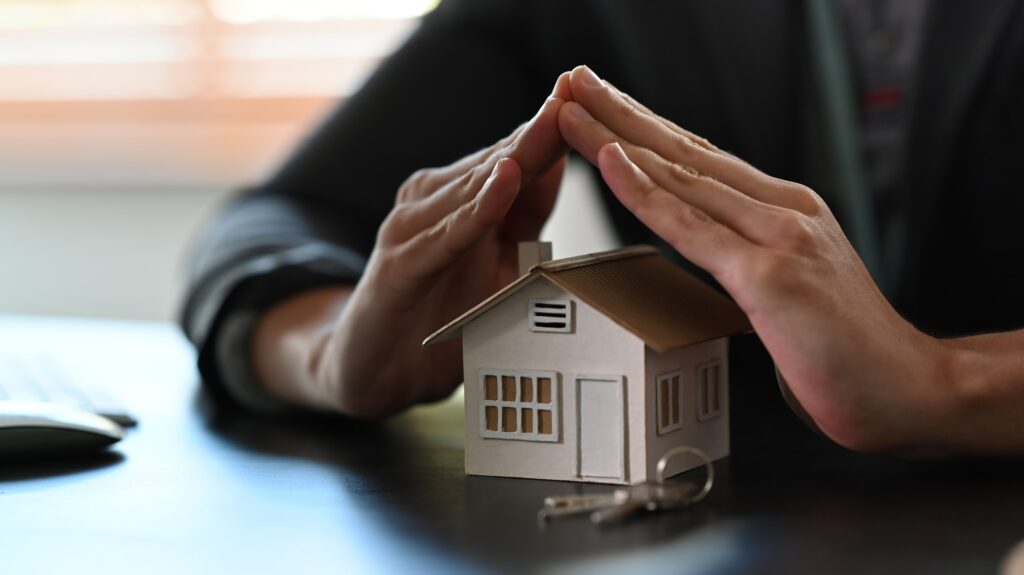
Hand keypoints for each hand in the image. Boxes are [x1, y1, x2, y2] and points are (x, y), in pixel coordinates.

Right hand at [303, 74, 573, 416]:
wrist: (374, 371)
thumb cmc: (437, 317)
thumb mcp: (495, 264)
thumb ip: (523, 218)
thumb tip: (559, 165)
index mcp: (457, 200)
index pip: (514, 158)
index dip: (551, 127)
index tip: (588, 94)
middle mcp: (430, 202)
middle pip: (497, 162)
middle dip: (541, 127)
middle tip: (578, 89)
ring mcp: (410, 229)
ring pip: (473, 189)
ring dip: (517, 156)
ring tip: (554, 121)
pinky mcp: (399, 266)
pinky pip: (447, 236)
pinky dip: (478, 211)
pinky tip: (506, 184)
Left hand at [558, 66, 953, 452]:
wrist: (911, 389)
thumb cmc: (849, 352)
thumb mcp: (794, 288)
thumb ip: (753, 264)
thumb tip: (713, 266)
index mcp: (786, 211)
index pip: (702, 160)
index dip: (649, 130)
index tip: (607, 107)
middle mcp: (782, 210)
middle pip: (684, 152)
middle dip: (622, 113)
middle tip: (576, 82)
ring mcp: (777, 237)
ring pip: (680, 176)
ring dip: (616, 137)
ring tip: (573, 107)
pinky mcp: (769, 275)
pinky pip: (690, 226)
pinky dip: (644, 192)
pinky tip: (611, 161)